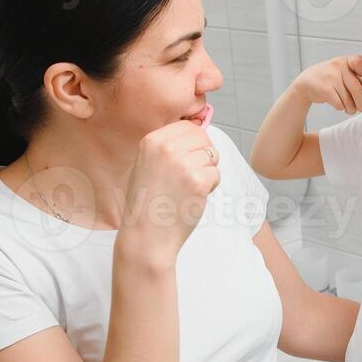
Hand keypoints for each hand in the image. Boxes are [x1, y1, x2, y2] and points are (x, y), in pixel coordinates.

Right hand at [117, 121, 220, 264]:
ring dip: (207, 172)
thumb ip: (166, 148)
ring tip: (189, 188)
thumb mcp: (145, 165)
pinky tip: (193, 197)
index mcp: (151, 141)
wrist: (146, 235)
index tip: (190, 156)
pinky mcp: (198, 181)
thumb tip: (197, 133)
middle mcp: (167, 148)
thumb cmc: (147, 203)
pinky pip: (216, 175)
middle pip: (203, 138)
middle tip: (193, 174)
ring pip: (212, 156)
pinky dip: (211, 187)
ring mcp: (183, 164)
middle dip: (204, 154)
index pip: (187, 126)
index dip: (194, 141)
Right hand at [290, 55, 361, 113]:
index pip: (360, 62)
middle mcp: (339, 67)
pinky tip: (338, 103)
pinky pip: (340, 105)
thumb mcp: (345, 75)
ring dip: (351, 108)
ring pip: (349, 101)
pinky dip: (341, 108)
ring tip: (348, 106)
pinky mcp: (325, 90)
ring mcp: (331, 78)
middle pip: (357, 90)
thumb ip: (360, 84)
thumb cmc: (330, 78)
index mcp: (347, 61)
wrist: (306, 82)